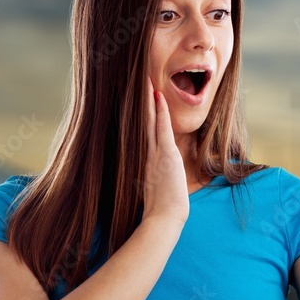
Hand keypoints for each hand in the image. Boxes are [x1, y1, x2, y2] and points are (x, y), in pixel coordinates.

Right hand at [142, 78, 188, 225]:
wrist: (164, 217)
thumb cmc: (162, 208)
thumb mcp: (155, 188)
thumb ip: (153, 178)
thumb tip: (152, 177)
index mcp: (145, 161)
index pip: (141, 133)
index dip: (139, 117)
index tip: (136, 101)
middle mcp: (147, 154)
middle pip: (141, 123)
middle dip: (139, 103)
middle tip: (135, 83)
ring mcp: (155, 153)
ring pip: (149, 121)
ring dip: (148, 101)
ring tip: (145, 81)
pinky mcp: (165, 154)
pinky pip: (161, 128)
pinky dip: (160, 112)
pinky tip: (158, 96)